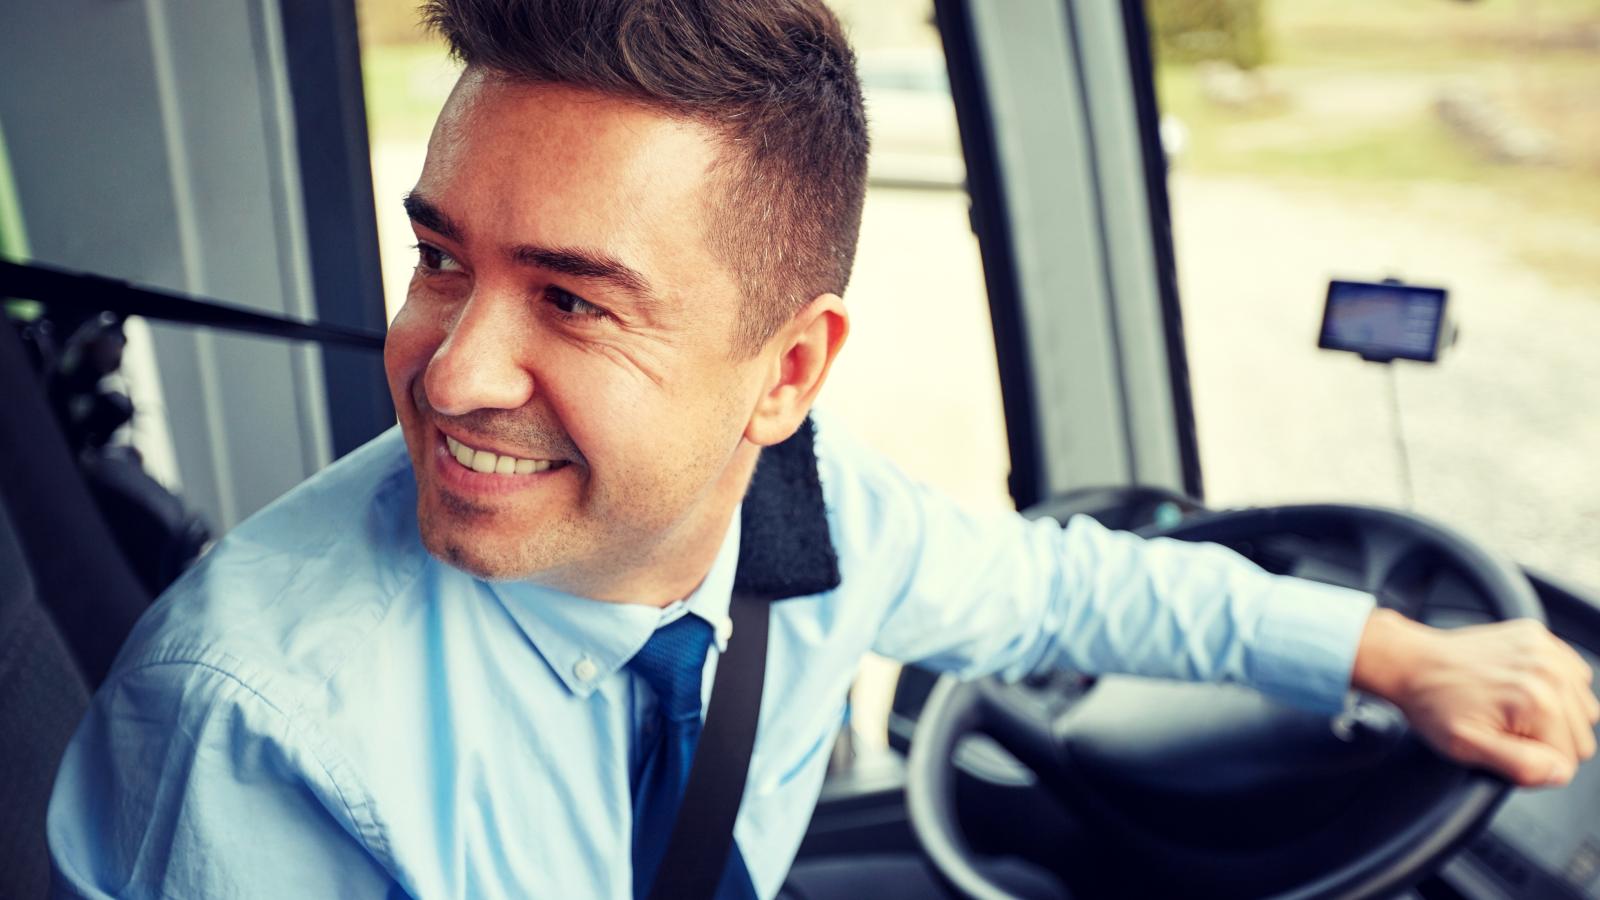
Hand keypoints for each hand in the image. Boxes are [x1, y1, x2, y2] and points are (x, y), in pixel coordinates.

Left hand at [1352, 609, 1599, 786]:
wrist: (1411, 661)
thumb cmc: (1433, 704)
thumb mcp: (1468, 748)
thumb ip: (1522, 766)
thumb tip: (1559, 771)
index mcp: (1539, 703)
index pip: (1567, 761)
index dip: (1534, 762)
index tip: (1504, 745)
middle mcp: (1550, 673)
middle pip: (1580, 735)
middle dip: (1546, 740)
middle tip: (1504, 727)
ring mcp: (1546, 651)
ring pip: (1582, 708)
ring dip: (1554, 715)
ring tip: (1511, 708)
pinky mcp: (1538, 636)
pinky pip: (1574, 676)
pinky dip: (1554, 687)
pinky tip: (1521, 688)